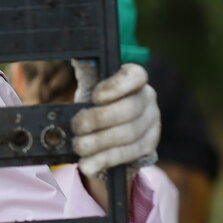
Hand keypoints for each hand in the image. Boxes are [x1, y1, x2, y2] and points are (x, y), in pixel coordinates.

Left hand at [70, 61, 159, 177]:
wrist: (111, 128)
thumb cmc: (97, 102)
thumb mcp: (92, 85)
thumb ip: (86, 74)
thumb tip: (70, 57)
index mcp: (135, 79)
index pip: (135, 76)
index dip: (116, 86)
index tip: (95, 96)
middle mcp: (148, 99)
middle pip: (128, 110)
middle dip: (98, 120)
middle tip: (76, 127)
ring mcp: (152, 123)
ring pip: (128, 135)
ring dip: (98, 143)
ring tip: (78, 147)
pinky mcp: (149, 145)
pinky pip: (128, 154)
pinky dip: (104, 160)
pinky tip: (88, 165)